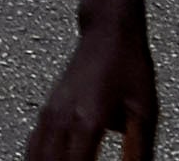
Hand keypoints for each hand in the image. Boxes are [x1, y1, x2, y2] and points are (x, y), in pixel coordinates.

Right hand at [26, 15, 151, 160]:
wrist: (107, 31)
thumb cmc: (129, 67)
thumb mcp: (144, 113)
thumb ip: (137, 151)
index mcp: (87, 121)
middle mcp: (62, 118)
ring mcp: (50, 111)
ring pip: (34, 155)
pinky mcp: (48, 108)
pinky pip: (34, 143)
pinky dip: (35, 160)